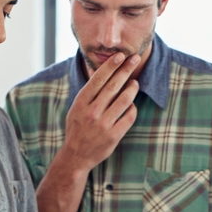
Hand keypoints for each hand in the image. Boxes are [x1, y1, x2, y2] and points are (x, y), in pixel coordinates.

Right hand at [58, 53, 140, 172]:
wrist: (76, 156)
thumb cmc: (77, 128)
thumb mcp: (76, 108)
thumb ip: (88, 91)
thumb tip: (95, 70)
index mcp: (81, 103)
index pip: (98, 79)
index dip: (111, 66)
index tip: (121, 55)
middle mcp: (92, 112)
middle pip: (113, 86)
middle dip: (126, 70)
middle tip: (135, 59)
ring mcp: (103, 125)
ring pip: (124, 100)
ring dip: (132, 88)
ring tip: (135, 82)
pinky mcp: (113, 136)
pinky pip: (128, 117)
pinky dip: (132, 108)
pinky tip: (132, 105)